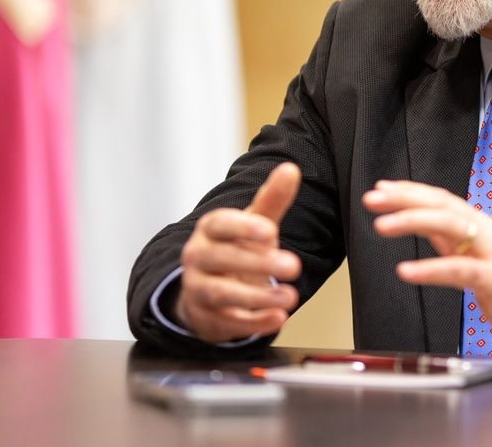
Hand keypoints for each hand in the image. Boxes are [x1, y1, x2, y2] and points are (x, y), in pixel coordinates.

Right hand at [175, 162, 303, 342]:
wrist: (208, 289)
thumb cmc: (236, 248)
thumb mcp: (255, 224)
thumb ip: (272, 199)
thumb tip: (290, 168)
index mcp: (210, 230)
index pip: (219, 224)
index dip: (242, 227)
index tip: (269, 230)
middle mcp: (198, 257)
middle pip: (222, 259)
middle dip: (257, 263)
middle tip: (294, 265)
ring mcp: (198, 289)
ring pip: (221, 293)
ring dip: (256, 297)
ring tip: (290, 297)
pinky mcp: (207, 319)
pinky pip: (228, 322)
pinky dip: (253, 323)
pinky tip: (278, 319)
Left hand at [362, 179, 491, 354]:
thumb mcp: (480, 259)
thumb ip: (453, 242)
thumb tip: (421, 225)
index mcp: (483, 227)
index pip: (443, 200)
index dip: (411, 192)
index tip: (381, 189)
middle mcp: (488, 233)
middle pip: (443, 205)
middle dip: (405, 198)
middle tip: (373, 198)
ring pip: (451, 226)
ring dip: (413, 221)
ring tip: (382, 225)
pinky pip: (459, 270)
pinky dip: (431, 269)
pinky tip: (407, 271)